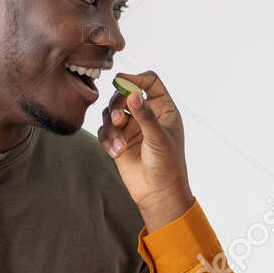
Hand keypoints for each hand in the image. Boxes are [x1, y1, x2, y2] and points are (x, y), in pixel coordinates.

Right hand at [97, 70, 192, 231]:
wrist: (158, 194)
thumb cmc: (167, 165)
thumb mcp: (158, 138)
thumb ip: (145, 115)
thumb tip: (133, 93)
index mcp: (164, 108)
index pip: (149, 82)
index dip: (136, 78)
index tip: (122, 81)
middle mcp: (147, 114)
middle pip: (124, 94)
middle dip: (117, 106)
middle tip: (118, 120)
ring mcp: (132, 127)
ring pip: (111, 113)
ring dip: (111, 128)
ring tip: (120, 146)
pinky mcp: (119, 141)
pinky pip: (105, 131)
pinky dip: (107, 140)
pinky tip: (116, 153)